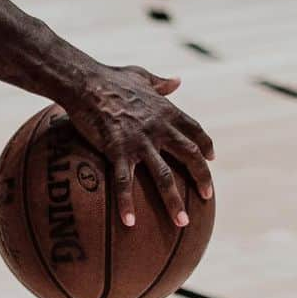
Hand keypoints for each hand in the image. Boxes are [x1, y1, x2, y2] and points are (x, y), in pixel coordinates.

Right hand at [64, 65, 213, 228]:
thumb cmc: (110, 77)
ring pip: (164, 176)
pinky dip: (127, 203)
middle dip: (202, 178)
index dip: (206, 145)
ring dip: (174, 201)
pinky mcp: (118, 151)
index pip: (195, 131)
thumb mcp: (141, 75)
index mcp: (166, 110)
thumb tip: (177, 80)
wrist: (86, 82)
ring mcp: (140, 141)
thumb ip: (161, 82)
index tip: (211, 158)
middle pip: (189, 156)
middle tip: (207, 196)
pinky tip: (129, 222)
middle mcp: (159, 128)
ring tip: (182, 222)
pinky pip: (125, 182)